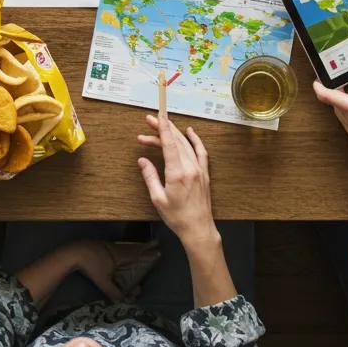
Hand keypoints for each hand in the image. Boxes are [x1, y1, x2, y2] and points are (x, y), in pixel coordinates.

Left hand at [66, 240, 151, 301]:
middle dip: (143, 247)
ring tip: (140, 248)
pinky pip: (117, 246)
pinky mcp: (100, 245)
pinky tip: (120, 251)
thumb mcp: (102, 281)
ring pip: (124, 246)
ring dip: (133, 247)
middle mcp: (115, 248)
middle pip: (132, 247)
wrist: (73, 252)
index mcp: (119, 254)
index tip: (158, 246)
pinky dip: (124, 248)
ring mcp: (107, 245)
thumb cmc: (90, 265)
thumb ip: (114, 292)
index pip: (137, 252)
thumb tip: (124, 302)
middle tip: (154, 244)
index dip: (147, 250)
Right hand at [137, 113, 217, 246]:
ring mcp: (199, 170)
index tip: (157, 117)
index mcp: (178, 174)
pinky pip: (200, 151)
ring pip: (186, 144)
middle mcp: (190, 168)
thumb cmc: (178, 217)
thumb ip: (150, 177)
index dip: (163, 128)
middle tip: (149, 121)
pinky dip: (195, 140)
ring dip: (173, 134)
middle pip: (176, 141)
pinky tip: (190, 132)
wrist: (198, 229)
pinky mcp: (204, 173)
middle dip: (162, 128)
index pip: (169, 144)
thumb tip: (143, 161)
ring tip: (160, 127)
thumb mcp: (158, 199)